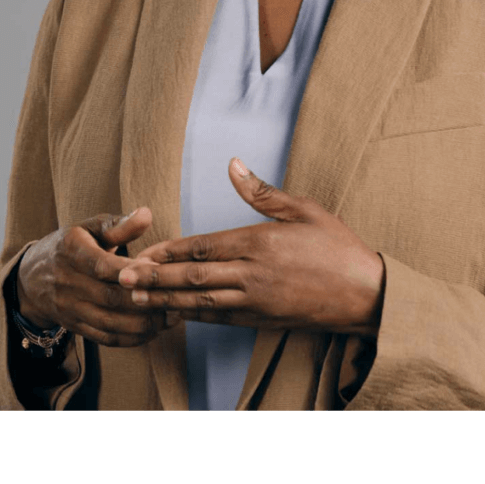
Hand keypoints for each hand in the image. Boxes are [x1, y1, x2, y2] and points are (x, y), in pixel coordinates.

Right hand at [16, 208, 180, 347]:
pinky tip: (153, 330)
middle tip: (174, 298)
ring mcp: (71, 309)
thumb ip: (118, 225)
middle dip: (144, 300)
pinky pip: (104, 338)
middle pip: (110, 298)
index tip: (157, 270)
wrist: (32, 277)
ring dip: (143, 323)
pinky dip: (130, 338)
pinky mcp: (76, 327)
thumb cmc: (72, 246)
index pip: (102, 266)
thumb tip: (147, 214)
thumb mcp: (89, 228)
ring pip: (109, 322)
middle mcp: (69, 283)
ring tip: (170, 317)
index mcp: (72, 252)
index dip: (131, 271)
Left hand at [118, 159, 384, 336]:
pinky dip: (192, 315)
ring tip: (136, 299)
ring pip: (199, 302)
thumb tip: (234, 163)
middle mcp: (252, 275)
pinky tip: (174, 313)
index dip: (169, 251)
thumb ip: (262, 191)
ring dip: (164, 300)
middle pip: (193, 277)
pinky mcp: (261, 320)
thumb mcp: (304, 209)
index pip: (203, 247)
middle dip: (154, 279)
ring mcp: (255, 301)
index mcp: (260, 243)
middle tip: (120, 278)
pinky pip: (218, 318)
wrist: (364, 294)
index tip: (142, 252)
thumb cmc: (337, 247)